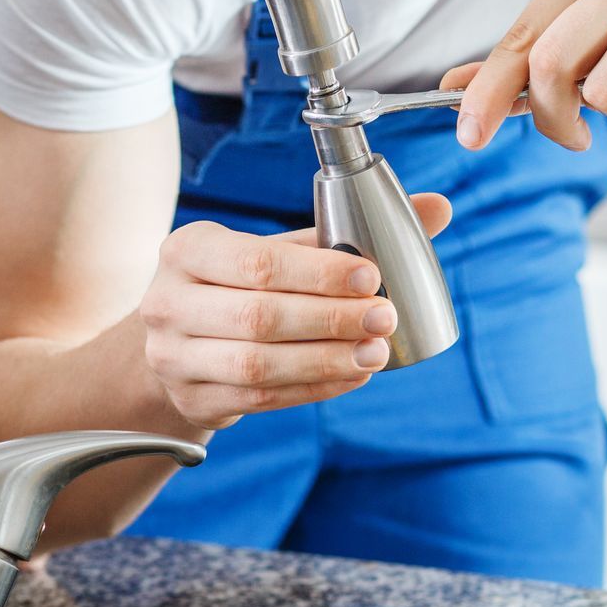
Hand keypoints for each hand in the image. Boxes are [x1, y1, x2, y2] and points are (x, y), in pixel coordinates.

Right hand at [139, 196, 452, 429]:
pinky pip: (260, 397)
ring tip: (374, 353)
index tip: (372, 277)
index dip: (318, 274)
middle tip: (384, 318)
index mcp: (187, 249)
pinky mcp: (193, 399)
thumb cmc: (238, 285)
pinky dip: (312, 388)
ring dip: (325, 361)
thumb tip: (438, 207)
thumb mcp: (277, 250)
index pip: (257, 263)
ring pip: (257, 364)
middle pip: (259, 317)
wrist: (178, 343)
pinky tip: (351, 376)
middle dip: (330, 320)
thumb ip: (345, 232)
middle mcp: (168, 302)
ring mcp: (174, 357)